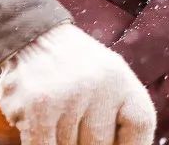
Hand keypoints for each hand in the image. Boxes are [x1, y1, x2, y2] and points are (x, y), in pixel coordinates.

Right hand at [0, 22, 154, 144]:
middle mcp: (98, 84)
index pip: (141, 124)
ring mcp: (69, 96)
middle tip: (75, 127)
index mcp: (120, 77)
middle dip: (86, 143)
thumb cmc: (70, 65)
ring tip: (56, 118)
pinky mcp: (39, 106)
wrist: (28, 34)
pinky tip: (42, 131)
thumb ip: (115, 111)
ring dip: (62, 142)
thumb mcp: (103, 77)